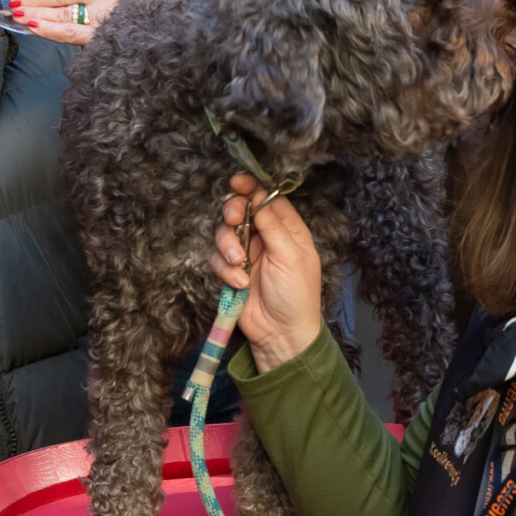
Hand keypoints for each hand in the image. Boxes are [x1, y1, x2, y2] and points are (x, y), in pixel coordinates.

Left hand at [9, 0, 123, 43]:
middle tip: (15, 1)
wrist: (131, 37)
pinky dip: (49, 30)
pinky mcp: (99, 36)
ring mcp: (103, 15)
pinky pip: (69, 32)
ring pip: (63, 13)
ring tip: (18, 14)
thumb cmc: (101, 10)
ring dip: (36, 13)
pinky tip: (33, 27)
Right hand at [210, 171, 323, 368]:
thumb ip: (273, 225)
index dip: (252, 187)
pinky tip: (240, 283)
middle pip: (241, 210)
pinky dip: (225, 269)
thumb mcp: (291, 256)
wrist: (281, 334)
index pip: (268, 199)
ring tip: (239, 263)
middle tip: (234, 220)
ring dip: (227, 245)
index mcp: (288, 229)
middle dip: (234, 212)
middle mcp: (266, 237)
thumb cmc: (297, 294)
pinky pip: (218, 259)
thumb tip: (259, 195)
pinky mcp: (231, 271)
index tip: (237, 182)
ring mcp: (247, 254)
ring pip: (224, 232)